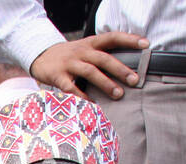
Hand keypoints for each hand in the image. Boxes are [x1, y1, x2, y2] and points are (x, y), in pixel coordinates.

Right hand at [29, 33, 148, 99]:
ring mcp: (69, 63)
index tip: (145, 45)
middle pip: (103, 58)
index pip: (112, 37)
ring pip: (90, 71)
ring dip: (105, 83)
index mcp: (90, 43)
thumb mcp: (84, 49)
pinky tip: (92, 104)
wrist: (40, 56)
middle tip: (135, 80)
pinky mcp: (57, 76)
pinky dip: (82, 96)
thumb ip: (101, 55)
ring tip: (118, 94)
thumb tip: (125, 66)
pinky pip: (71, 88)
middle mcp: (81, 51)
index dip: (129, 39)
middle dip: (120, 69)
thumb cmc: (68, 56)